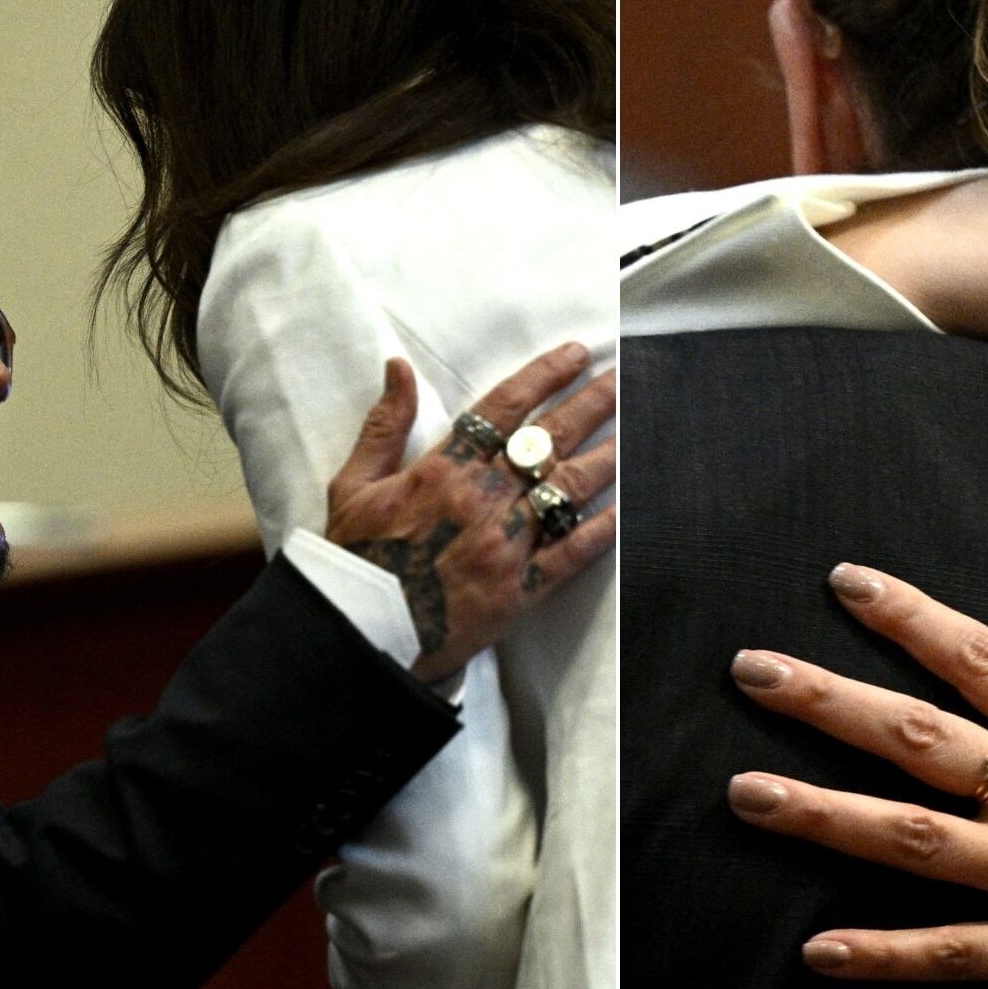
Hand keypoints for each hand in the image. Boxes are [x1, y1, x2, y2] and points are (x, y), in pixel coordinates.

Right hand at [326, 343, 617, 682]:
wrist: (360, 633)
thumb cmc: (354, 559)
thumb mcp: (353, 484)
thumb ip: (384, 424)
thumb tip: (398, 365)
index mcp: (443, 470)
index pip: (505, 408)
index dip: (545, 376)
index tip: (575, 355)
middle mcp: (483, 499)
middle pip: (549, 439)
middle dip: (590, 404)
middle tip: (621, 379)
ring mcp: (507, 544)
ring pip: (569, 489)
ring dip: (605, 455)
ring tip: (634, 430)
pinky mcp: (522, 588)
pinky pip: (573, 552)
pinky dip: (604, 527)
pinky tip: (628, 505)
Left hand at [725, 565, 987, 988]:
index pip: (981, 659)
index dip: (909, 616)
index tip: (845, 583)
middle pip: (918, 738)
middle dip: (827, 700)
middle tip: (750, 671)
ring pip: (909, 840)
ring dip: (821, 815)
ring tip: (744, 793)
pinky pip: (950, 956)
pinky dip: (883, 956)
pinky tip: (815, 953)